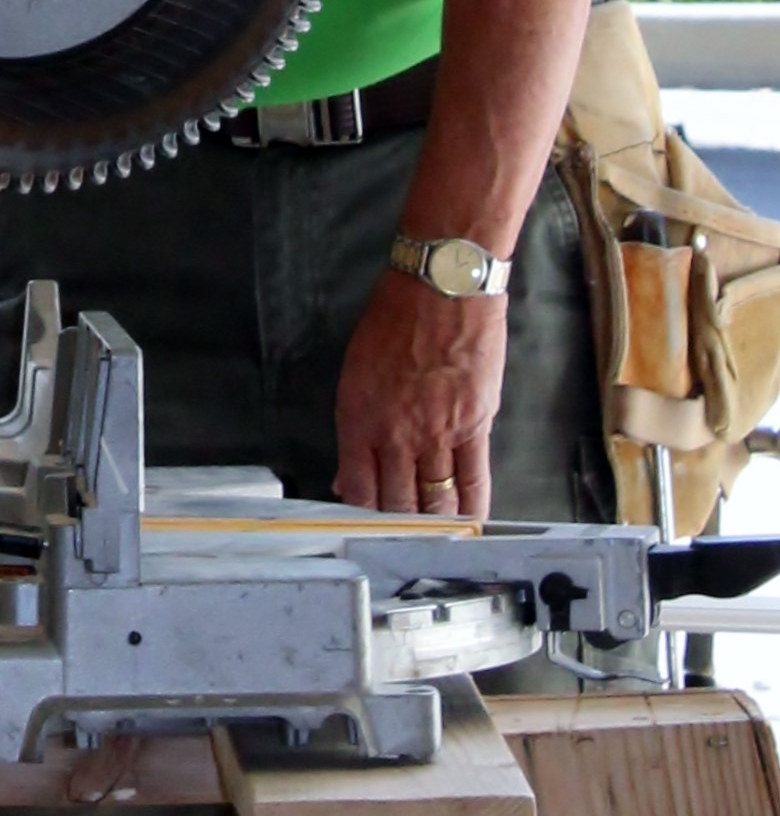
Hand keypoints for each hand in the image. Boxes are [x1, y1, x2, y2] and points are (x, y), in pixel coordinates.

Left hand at [334, 266, 507, 519]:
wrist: (441, 290)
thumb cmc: (394, 319)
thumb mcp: (356, 368)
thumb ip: (356, 426)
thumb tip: (350, 474)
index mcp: (359, 415)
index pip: (358, 486)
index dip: (363, 514)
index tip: (366, 527)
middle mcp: (396, 432)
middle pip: (396, 501)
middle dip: (397, 524)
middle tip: (402, 535)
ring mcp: (437, 433)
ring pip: (435, 501)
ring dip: (433, 523)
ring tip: (432, 534)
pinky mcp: (475, 427)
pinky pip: (474, 482)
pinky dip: (471, 510)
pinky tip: (468, 524)